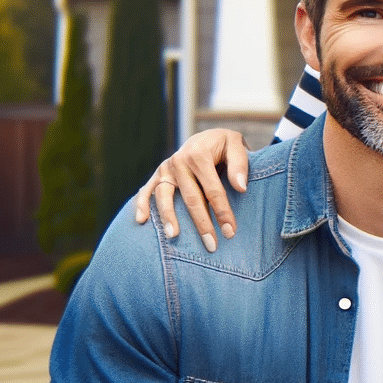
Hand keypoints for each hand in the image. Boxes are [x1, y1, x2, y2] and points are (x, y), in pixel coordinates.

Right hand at [132, 128, 250, 251]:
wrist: (206, 137)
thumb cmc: (224, 145)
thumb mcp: (236, 145)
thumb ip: (239, 164)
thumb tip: (240, 188)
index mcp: (199, 155)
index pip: (213, 190)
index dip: (222, 212)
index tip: (230, 232)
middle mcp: (179, 161)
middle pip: (191, 198)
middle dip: (202, 223)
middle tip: (211, 245)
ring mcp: (165, 168)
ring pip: (165, 196)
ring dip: (168, 217)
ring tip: (173, 236)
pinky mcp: (158, 174)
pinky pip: (146, 190)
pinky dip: (141, 204)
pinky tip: (141, 220)